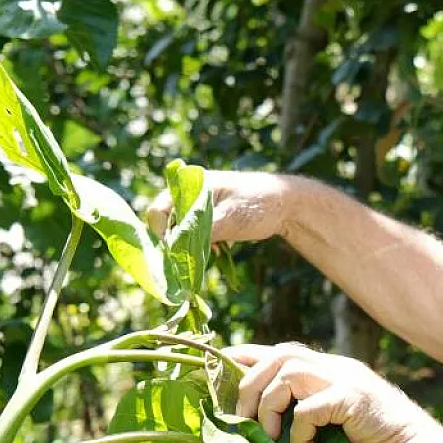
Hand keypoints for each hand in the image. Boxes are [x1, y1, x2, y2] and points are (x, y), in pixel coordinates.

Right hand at [146, 170, 291, 244]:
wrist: (284, 205)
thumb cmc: (258, 204)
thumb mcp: (230, 218)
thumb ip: (202, 230)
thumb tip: (176, 248)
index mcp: (192, 184)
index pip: (158, 210)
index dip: (160, 233)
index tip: (173, 252)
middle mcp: (190, 193)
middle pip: (166, 223)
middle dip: (176, 242)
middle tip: (191, 258)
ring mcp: (198, 206)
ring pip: (179, 232)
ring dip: (190, 246)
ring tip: (213, 250)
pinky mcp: (207, 219)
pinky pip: (193, 235)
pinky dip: (201, 245)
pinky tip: (218, 250)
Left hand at [227, 343, 435, 442]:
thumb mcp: (332, 425)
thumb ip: (305, 415)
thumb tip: (259, 429)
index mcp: (329, 370)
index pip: (280, 350)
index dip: (246, 356)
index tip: (218, 367)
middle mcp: (335, 368)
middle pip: (278, 355)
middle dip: (250, 385)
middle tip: (242, 419)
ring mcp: (346, 380)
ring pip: (288, 373)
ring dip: (269, 407)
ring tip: (270, 438)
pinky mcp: (353, 399)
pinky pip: (309, 408)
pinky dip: (299, 433)